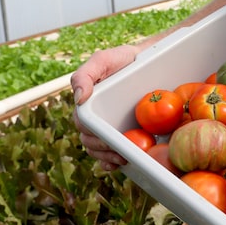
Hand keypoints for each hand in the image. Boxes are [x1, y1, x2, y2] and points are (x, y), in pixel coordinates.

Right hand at [71, 44, 139, 169]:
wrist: (147, 60)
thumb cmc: (122, 59)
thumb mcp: (103, 60)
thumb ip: (85, 75)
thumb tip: (79, 99)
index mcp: (88, 105)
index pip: (83, 125)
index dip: (92, 136)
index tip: (105, 140)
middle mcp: (97, 118)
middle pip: (90, 141)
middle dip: (102, 150)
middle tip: (119, 153)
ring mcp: (111, 126)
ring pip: (100, 150)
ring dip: (107, 158)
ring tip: (123, 159)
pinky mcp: (124, 132)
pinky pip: (114, 152)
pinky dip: (112, 162)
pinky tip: (120, 165)